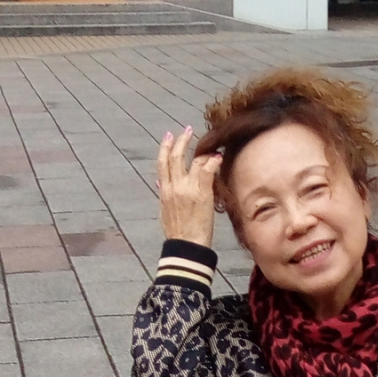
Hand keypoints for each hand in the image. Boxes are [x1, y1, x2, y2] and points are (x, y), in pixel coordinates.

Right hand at [157, 127, 221, 245]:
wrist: (186, 246)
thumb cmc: (178, 233)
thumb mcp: (164, 212)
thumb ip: (163, 195)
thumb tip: (159, 184)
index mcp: (164, 191)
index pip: (162, 163)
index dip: (164, 148)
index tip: (168, 137)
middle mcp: (173, 186)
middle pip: (174, 157)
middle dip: (180, 141)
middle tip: (187, 130)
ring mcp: (187, 189)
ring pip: (191, 161)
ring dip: (199, 148)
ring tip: (208, 141)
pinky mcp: (202, 193)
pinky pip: (206, 171)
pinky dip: (212, 162)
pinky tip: (218, 156)